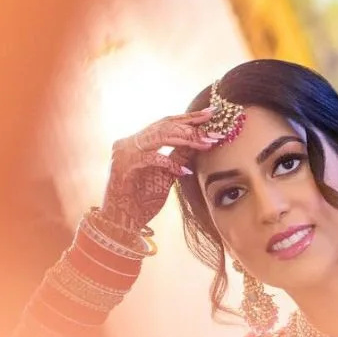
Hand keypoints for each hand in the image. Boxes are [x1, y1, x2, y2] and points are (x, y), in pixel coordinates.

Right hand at [101, 107, 220, 228]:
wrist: (122, 223)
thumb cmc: (142, 201)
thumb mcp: (166, 177)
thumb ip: (178, 158)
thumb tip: (200, 142)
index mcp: (139, 141)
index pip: (167, 123)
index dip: (190, 117)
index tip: (213, 113)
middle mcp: (130, 141)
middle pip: (165, 125)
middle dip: (193, 126)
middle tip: (215, 129)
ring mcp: (124, 151)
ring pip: (159, 136)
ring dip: (186, 139)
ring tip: (207, 143)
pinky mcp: (123, 166)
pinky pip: (151, 158)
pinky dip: (170, 165)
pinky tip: (186, 172)